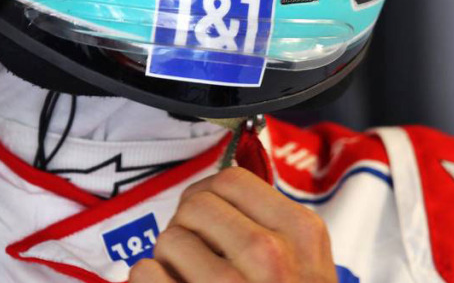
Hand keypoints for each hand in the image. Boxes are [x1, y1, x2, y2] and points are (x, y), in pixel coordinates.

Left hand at [130, 167, 336, 282]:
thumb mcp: (307, 267)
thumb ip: (273, 226)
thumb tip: (212, 190)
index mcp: (300, 233)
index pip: (230, 181)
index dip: (208, 197)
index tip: (207, 218)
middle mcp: (269, 255)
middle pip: (193, 207)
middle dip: (186, 228)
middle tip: (195, 255)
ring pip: (167, 240)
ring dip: (168, 261)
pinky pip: (146, 274)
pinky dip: (150, 282)